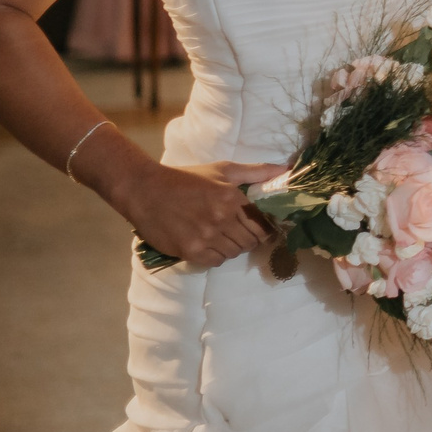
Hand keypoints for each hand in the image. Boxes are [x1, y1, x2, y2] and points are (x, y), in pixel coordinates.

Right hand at [113, 159, 284, 268]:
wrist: (145, 190)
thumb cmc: (186, 178)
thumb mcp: (223, 169)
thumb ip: (255, 171)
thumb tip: (286, 170)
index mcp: (233, 198)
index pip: (263, 224)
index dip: (265, 228)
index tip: (261, 227)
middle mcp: (222, 219)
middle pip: (251, 241)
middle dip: (250, 239)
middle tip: (240, 233)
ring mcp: (206, 237)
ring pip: (234, 252)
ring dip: (233, 247)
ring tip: (223, 237)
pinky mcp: (190, 251)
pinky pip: (216, 261)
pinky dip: (217, 256)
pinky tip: (210, 245)